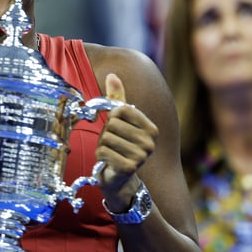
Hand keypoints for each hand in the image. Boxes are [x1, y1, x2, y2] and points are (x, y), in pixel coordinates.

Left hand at [95, 73, 157, 193]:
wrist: (118, 177)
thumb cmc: (118, 145)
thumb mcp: (119, 121)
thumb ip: (117, 99)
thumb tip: (112, 75)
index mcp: (152, 128)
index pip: (121, 109)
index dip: (112, 117)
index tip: (117, 128)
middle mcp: (150, 142)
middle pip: (112, 124)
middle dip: (106, 133)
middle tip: (112, 144)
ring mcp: (141, 156)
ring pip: (106, 138)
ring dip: (102, 145)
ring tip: (110, 152)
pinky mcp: (129, 167)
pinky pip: (102, 152)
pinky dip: (100, 155)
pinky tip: (107, 161)